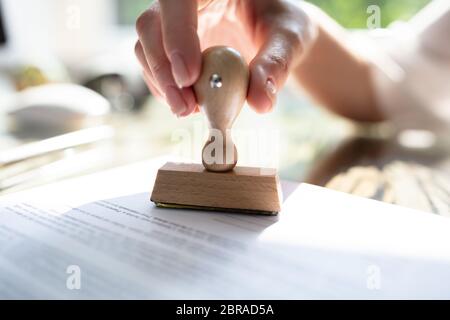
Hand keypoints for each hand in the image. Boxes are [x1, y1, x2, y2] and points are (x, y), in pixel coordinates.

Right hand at [135, 0, 315, 116]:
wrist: (275, 34)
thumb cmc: (284, 26)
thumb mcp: (289, 39)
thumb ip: (275, 65)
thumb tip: (261, 103)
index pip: (178, 0)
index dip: (177, 35)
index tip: (189, 77)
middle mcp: (185, 2)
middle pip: (151, 24)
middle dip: (163, 69)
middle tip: (186, 107)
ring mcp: (174, 23)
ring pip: (145, 47)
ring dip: (162, 84)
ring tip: (190, 110)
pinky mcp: (171, 46)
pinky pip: (155, 66)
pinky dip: (167, 90)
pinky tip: (189, 104)